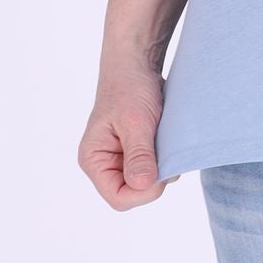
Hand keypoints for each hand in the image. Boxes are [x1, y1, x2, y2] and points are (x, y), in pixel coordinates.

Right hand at [78, 60, 180, 209]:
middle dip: (155, 178)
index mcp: (94, 160)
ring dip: (163, 166)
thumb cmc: (130, 87)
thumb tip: (142, 185)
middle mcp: (105, 164)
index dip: (144, 192)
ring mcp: (121, 159)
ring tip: (165, 140)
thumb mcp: (136, 121)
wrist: (136, 64)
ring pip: (148, 182)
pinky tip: (167, 140)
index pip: (119, 198)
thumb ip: (139, 154)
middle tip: (168, 152)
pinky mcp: (136, 152)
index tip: (163, 171)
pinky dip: (165, 159)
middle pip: (135, 193)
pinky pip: (154, 168)